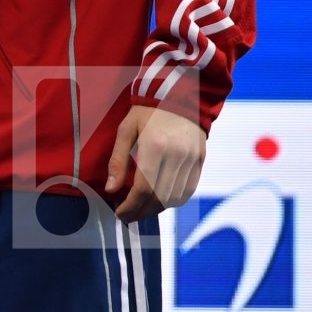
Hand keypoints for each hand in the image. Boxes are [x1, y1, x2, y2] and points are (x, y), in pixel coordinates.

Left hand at [107, 103, 205, 221]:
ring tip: (141, 210)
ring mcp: (191, 159)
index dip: (130, 206)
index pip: (143, 189)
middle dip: (141, 211)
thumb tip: (110, 189)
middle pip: (159, 197)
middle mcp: (176, 156)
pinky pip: (189, 190)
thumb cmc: (147, 112)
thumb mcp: (126, 130)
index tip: (119, 213)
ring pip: (175, 197)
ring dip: (157, 209)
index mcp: (154, 148)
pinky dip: (174, 200)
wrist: (180, 95)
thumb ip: (118, 161)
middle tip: (127, 216)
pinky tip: (160, 201)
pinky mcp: (200, 161)